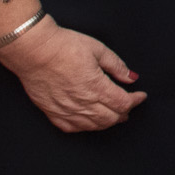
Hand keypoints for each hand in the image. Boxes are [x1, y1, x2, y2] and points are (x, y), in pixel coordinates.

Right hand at [0, 20, 146, 132]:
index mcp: (96, 86)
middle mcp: (82, 102)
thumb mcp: (98, 49)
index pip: (123, 103)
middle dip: (124, 113)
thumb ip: (117, 66)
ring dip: (107, 122)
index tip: (141, 96)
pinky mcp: (51, 111)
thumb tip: (131, 77)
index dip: (136, 101)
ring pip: (93, 125)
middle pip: (111, 118)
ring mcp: (66, 109)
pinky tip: (89, 122)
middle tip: (129, 106)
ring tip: (114, 116)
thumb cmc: (64, 46)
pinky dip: (85, 127)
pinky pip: (71, 127)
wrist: (33, 51)